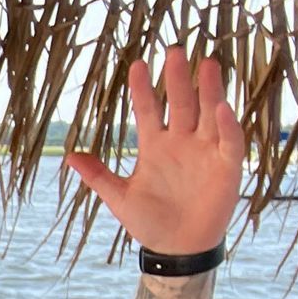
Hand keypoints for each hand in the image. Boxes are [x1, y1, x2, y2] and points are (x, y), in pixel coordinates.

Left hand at [65, 47, 243, 254]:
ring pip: (208, 113)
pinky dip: (226, 126)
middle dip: (177, 79)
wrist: (176, 248)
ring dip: (208, 90)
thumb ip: (98, 175)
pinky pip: (228, 141)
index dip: (142, 89)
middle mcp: (181, 141)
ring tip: (205, 63)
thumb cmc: (149, 221)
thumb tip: (69, 156)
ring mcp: (205, 151)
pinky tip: (221, 109)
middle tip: (174, 50)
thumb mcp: (119, 198)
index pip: (147, 110)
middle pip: (180, 103)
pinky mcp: (226, 166)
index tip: (137, 64)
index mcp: (155, 146)